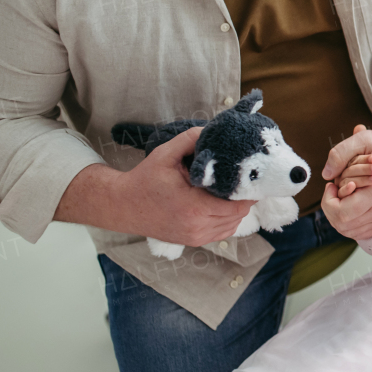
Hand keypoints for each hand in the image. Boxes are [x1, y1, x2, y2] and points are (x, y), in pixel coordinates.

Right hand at [109, 127, 256, 245]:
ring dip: (236, 209)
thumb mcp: (165, 154)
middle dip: (243, 198)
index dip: (247, 191)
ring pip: (233, 225)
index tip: (248, 176)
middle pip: (238, 214)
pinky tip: (220, 204)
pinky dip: (227, 219)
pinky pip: (222, 232)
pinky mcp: (194, 241)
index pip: (238, 205)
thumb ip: (190, 139)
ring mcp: (196, 237)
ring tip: (231, 191)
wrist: (123, 206)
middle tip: (242, 180)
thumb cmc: (144, 180)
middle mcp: (197, 226)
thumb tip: (212, 129)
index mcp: (194, 207)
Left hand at [320, 124, 371, 239]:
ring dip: (338, 216)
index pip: (341, 213)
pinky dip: (350, 223)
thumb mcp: (362, 140)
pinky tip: (349, 205)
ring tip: (341, 196)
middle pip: (343, 225)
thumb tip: (326, 176)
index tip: (331, 184)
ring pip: (351, 231)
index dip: (328, 201)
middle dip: (330, 209)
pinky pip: (362, 232)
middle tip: (334, 190)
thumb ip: (339, 154)